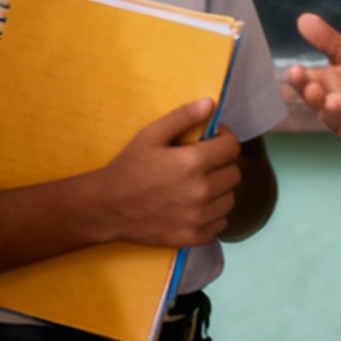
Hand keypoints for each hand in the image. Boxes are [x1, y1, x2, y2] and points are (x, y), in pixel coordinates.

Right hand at [92, 99, 242, 248]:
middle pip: (234, 174)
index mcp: (193, 163)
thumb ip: (182, 117)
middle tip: (202, 163)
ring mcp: (198, 217)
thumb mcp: (150, 135)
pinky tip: (196, 207)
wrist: (106, 207)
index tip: (211, 141)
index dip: (224, 140)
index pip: (232, 148)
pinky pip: (220, 224)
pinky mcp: (192, 237)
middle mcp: (201, 191)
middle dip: (222, 164)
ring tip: (199, 185)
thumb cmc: (128, 167)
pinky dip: (213, 215)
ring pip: (230, 200)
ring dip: (220, 190)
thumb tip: (209, 103)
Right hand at [287, 14, 340, 160]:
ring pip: (336, 120)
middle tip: (312, 86)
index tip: (294, 69)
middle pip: (317, 102)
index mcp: (326, 84)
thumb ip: (329, 41)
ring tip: (334, 100)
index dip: (300, 78)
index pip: (307, 81)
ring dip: (334, 111)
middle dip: (313, 95)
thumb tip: (303, 18)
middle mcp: (332, 105)